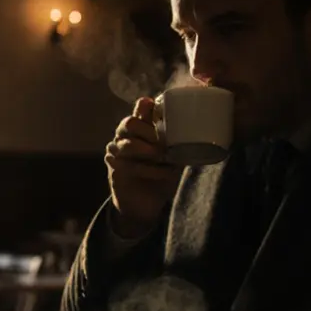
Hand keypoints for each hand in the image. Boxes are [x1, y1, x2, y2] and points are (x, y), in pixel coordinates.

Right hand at [104, 96, 182, 238]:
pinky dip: (147, 170)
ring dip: (148, 151)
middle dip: (148, 133)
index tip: (160, 112)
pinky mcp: (113, 167)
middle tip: (164, 144)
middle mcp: (125, 134)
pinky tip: (162, 172)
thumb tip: (197, 129)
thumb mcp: (174, 156)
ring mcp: (116, 150)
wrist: (146, 202)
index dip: (147, 107)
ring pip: (127, 144)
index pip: (141, 108)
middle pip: (130, 123)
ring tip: (163, 158)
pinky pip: (128, 165)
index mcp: (142, 126)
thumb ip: (177, 141)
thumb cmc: (161, 174)